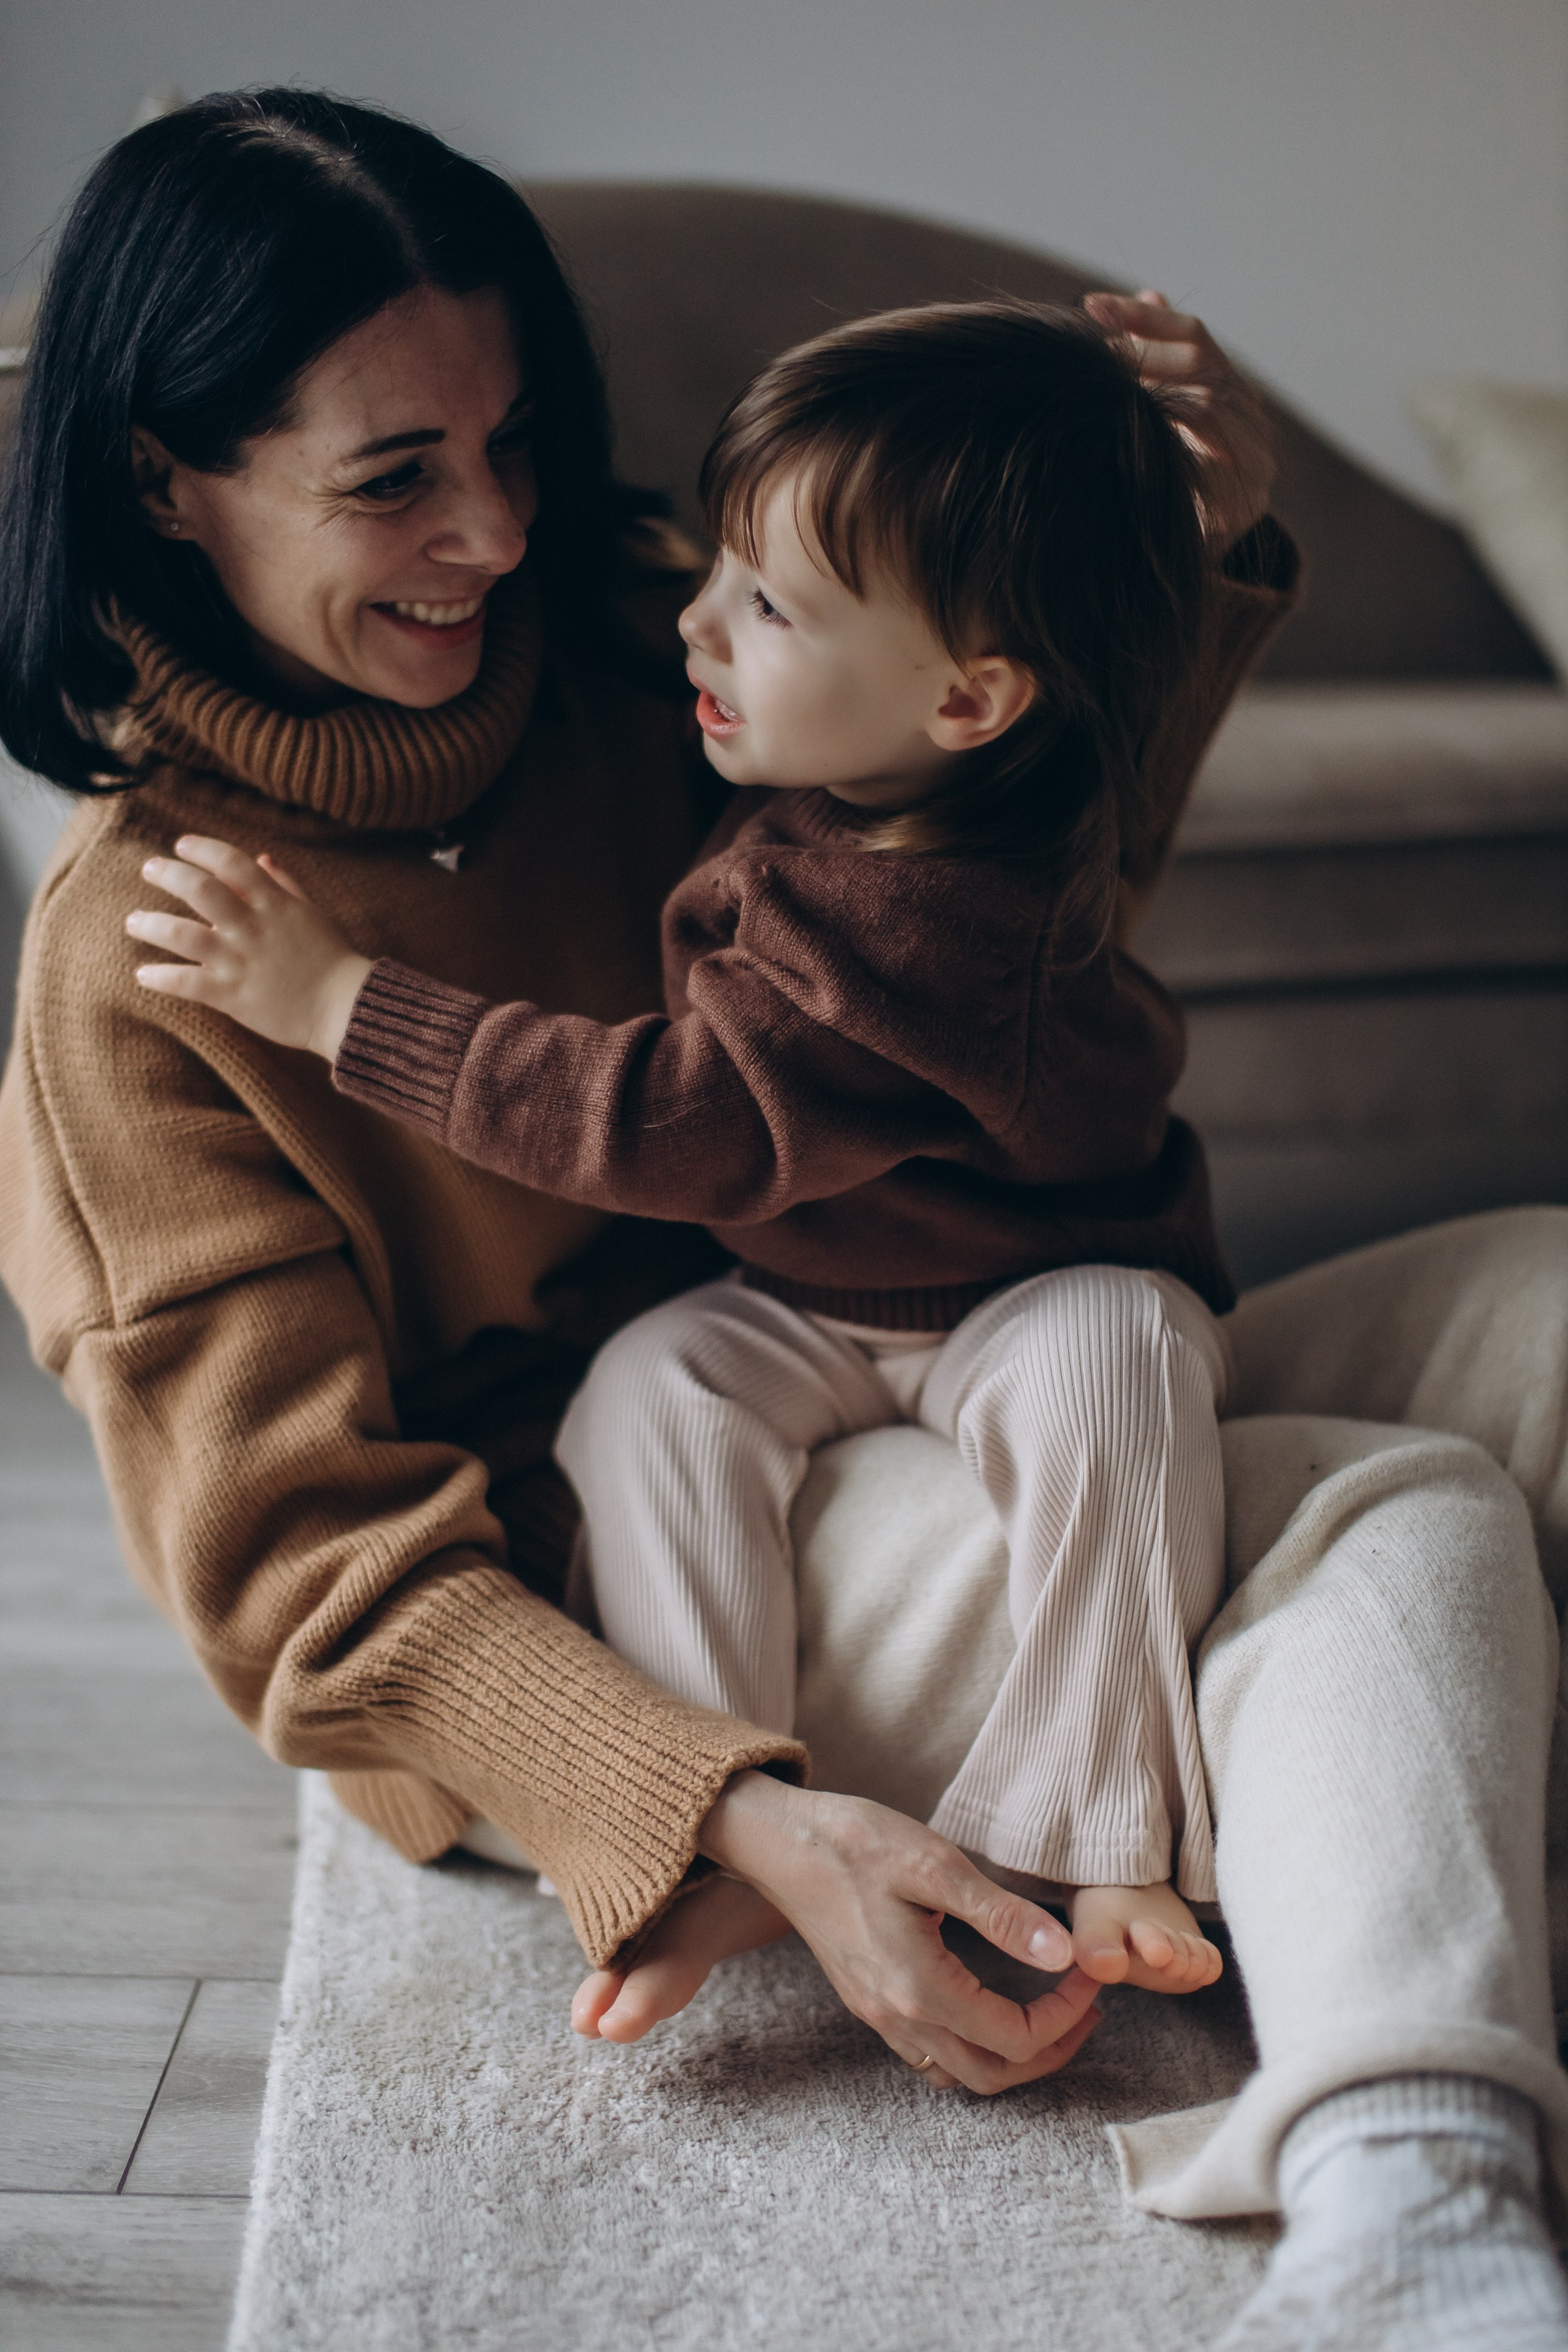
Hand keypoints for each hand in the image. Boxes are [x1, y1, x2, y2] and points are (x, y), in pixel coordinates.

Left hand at [126, 835, 372, 1060]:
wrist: (345, 1008)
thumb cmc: (331, 959)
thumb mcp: (311, 913)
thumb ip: (284, 885)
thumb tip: (261, 858)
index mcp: (274, 903)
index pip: (231, 862)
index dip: (202, 848)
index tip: (182, 844)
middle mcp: (252, 927)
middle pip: (199, 889)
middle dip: (168, 874)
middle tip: (149, 869)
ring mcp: (239, 961)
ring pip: (182, 934)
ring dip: (150, 924)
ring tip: (133, 922)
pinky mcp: (231, 995)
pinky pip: (185, 983)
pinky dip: (160, 978)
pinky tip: (142, 975)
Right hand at [698, 1771, 1100, 2093]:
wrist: (781, 1842)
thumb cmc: (856, 1842)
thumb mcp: (935, 1865)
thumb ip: (1001, 1915)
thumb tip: (1064, 1953)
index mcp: (920, 1987)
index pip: (1016, 2038)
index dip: (1065, 2015)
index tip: (1086, 1972)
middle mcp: (898, 2017)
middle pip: (993, 2076)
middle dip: (1050, 2051)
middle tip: (1083, 2008)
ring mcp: (879, 2016)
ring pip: (960, 2075)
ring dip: (1012, 2059)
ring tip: (1049, 2015)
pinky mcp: (869, 2003)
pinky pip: (930, 2057)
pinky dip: (972, 2050)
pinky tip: (989, 2010)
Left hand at [1083, 288, 1275, 550]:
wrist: (1193, 557)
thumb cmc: (1172, 479)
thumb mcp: (1163, 412)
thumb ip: (1158, 358)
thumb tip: (1147, 291)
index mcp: (1234, 389)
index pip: (1196, 336)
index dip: (1145, 317)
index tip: (1093, 306)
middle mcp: (1252, 420)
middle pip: (1203, 365)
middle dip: (1143, 352)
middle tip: (1093, 348)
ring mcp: (1256, 462)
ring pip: (1207, 407)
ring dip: (1154, 393)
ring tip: (1105, 387)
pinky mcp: (1244, 505)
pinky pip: (1208, 466)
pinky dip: (1171, 449)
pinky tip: (1129, 440)